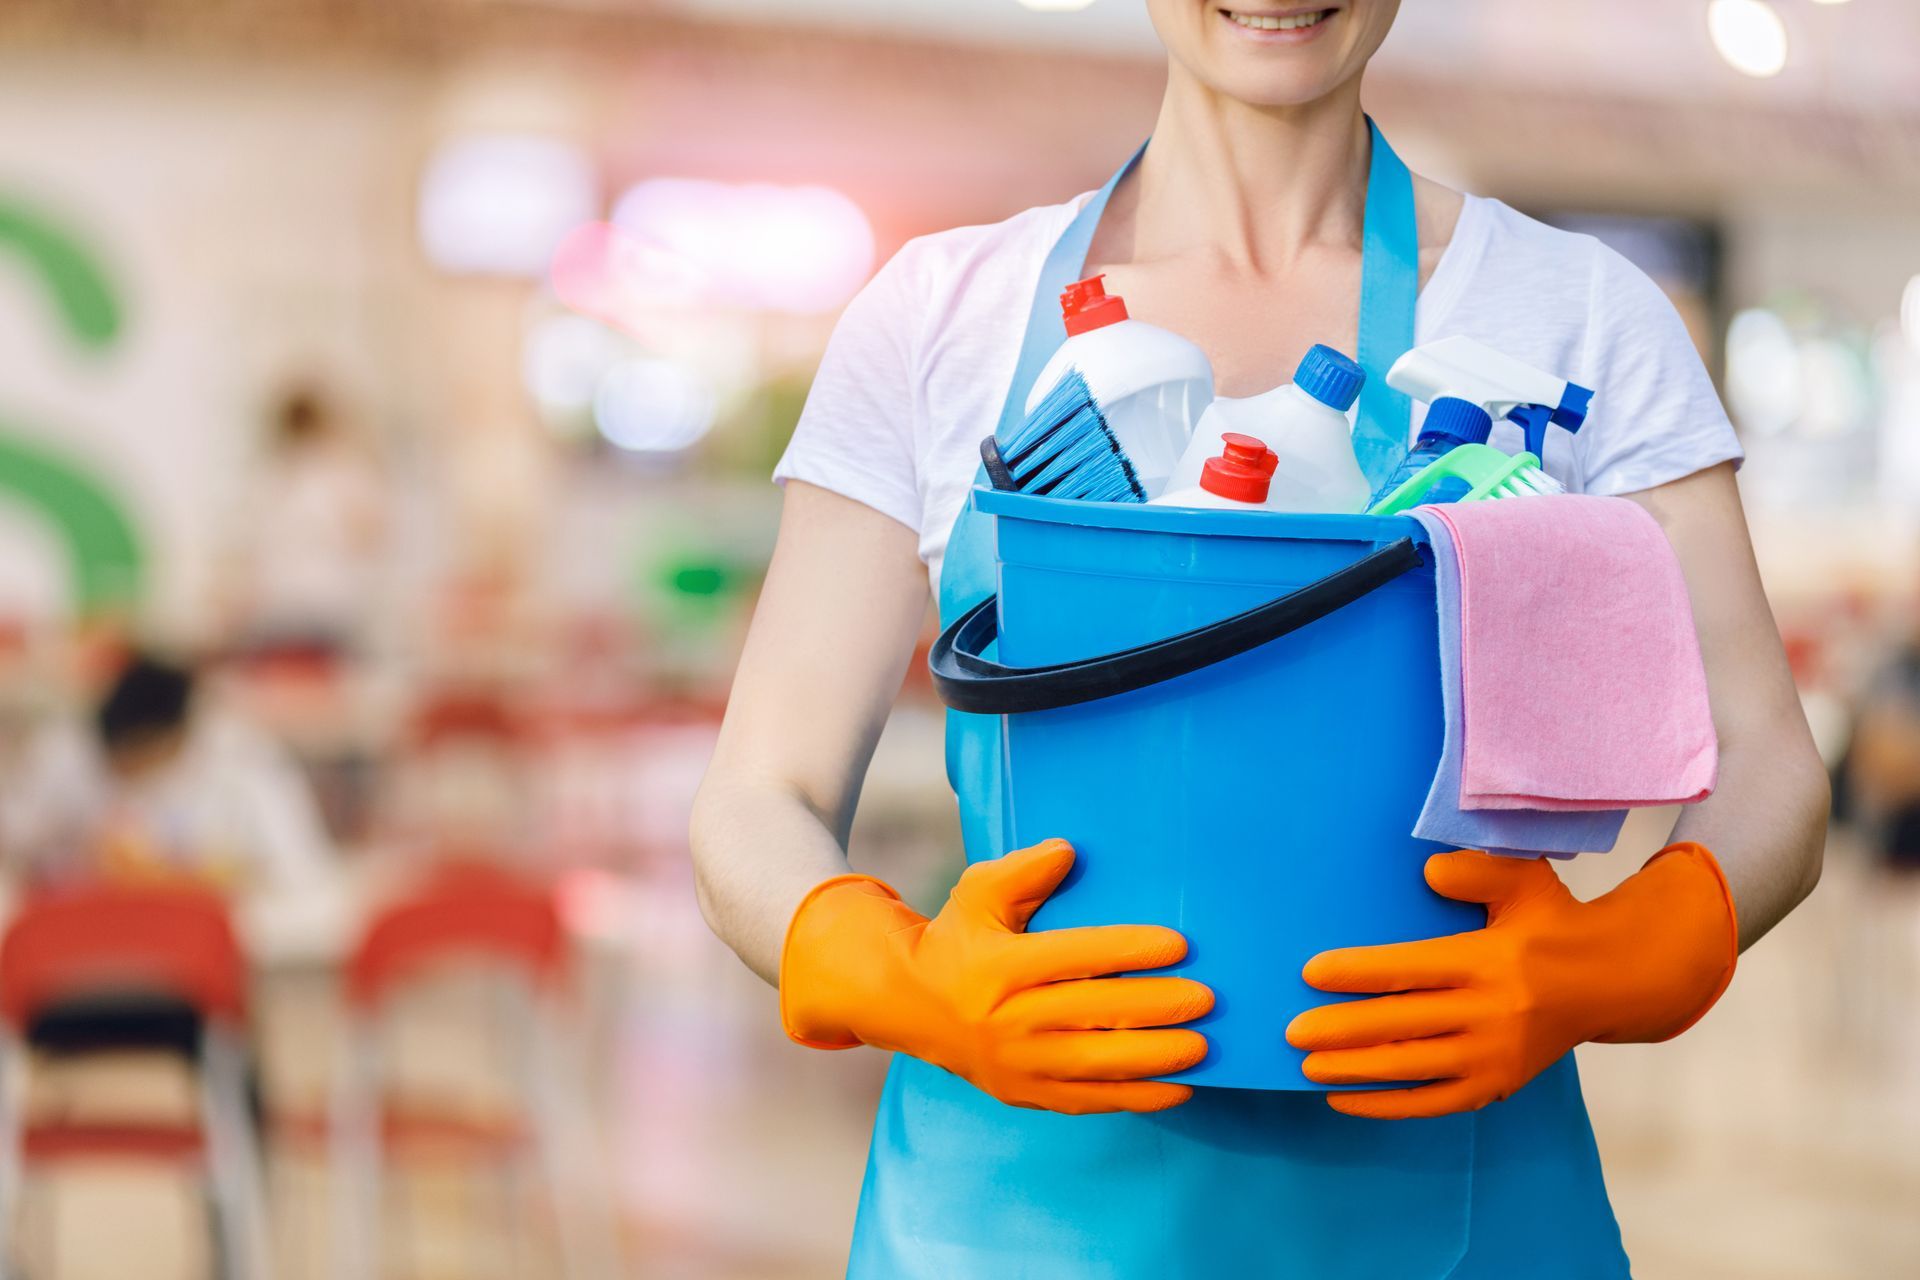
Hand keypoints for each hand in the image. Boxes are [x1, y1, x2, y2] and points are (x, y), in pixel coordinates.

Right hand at [780, 839, 1211, 1114]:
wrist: (909, 1004)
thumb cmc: (955, 939)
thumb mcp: (976, 892)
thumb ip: (1023, 871)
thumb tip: (1068, 852)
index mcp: (999, 965)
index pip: (1073, 956)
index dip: (1126, 951)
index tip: (1177, 946)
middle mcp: (1007, 1018)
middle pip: (1091, 1013)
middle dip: (1153, 1007)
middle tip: (1205, 999)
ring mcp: (1016, 1062)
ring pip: (1094, 1063)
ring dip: (1153, 1057)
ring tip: (1202, 1047)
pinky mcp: (1024, 1092)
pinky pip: (1087, 1099)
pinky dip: (1134, 1097)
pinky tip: (1178, 1088)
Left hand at [1286, 844, 1736, 1119]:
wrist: (1610, 980)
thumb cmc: (1552, 923)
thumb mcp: (1525, 881)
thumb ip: (1477, 872)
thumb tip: (1429, 873)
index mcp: (1491, 960)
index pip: (1412, 968)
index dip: (1359, 971)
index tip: (1311, 972)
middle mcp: (1492, 1012)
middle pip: (1404, 1023)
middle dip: (1343, 1029)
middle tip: (1292, 1031)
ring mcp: (1495, 1056)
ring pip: (1413, 1067)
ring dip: (1356, 1069)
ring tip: (1306, 1066)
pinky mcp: (1498, 1084)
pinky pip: (1433, 1102)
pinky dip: (1387, 1104)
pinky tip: (1344, 1098)